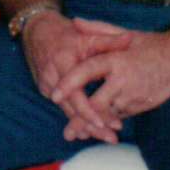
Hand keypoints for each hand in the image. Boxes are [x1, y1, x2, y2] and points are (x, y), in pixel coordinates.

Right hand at [22, 12, 124, 143]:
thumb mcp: (88, 35)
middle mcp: (52, 77)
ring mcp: (47, 85)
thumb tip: (131, 39)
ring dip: (85, 126)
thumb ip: (109, 40)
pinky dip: (77, 119)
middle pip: (71, 109)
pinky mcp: (45, 90)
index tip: (104, 123)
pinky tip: (91, 130)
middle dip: (91, 126)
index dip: (88, 110)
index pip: (75, 93)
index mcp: (63, 62)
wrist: (38, 32)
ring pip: (67, 112)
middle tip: (112, 138)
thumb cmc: (66, 34)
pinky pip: (63, 107)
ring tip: (106, 137)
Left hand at [51, 23, 169, 130]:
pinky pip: (121, 115)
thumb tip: (74, 21)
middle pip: (96, 104)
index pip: (87, 72)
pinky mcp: (142, 105)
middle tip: (68, 131)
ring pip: (109, 114)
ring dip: (95, 125)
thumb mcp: (123, 34)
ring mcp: (133, 95)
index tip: (54, 95)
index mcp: (115, 60)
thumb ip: (97, 30)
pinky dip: (110, 120)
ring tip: (79, 134)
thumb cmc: (149, 44)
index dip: (69, 84)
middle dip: (81, 120)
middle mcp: (123, 80)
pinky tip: (100, 128)